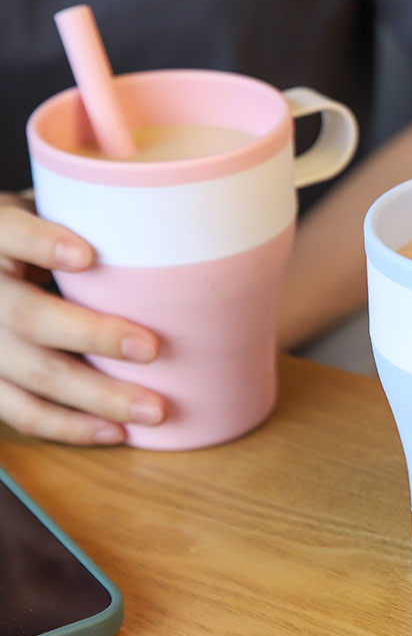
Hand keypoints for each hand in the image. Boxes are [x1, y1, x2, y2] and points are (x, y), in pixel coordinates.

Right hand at [0, 192, 165, 444]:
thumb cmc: (24, 239)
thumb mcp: (39, 208)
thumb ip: (82, 209)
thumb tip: (171, 203)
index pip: (10, 233)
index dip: (42, 244)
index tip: (87, 255)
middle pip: (28, 318)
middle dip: (93, 336)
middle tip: (152, 347)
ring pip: (30, 375)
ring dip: (95, 397)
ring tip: (153, 409)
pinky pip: (20, 412)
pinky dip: (69, 427)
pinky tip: (115, 432)